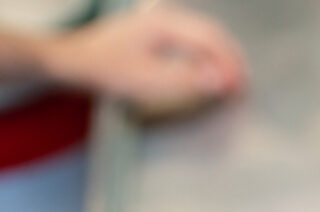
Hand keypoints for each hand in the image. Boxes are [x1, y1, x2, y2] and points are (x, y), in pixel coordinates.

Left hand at [40, 4, 244, 110]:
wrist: (75, 59)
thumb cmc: (107, 69)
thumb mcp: (147, 80)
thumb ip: (187, 79)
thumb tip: (222, 79)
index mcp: (164, 23)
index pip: (210, 40)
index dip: (230, 63)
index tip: (240, 86)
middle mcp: (165, 16)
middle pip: (211, 33)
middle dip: (231, 58)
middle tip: (243, 84)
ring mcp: (161, 20)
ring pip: (204, 34)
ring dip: (221, 55)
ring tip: (232, 78)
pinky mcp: (158, 29)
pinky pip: (193, 37)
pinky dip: (208, 53)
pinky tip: (210, 69)